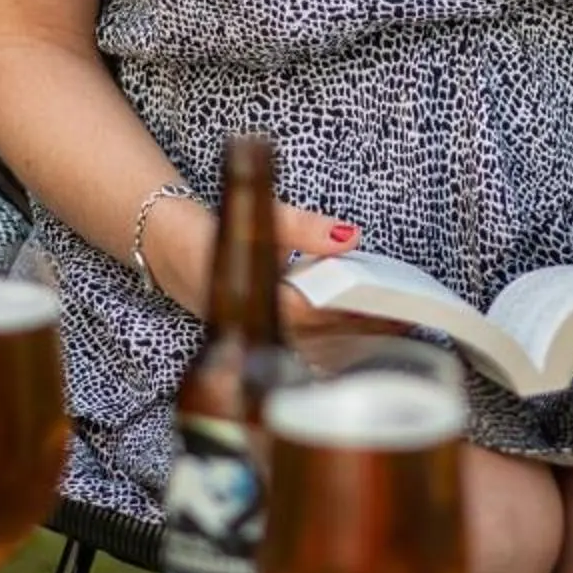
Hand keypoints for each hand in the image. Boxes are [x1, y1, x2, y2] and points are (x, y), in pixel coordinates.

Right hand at [144, 197, 398, 338]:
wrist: (166, 249)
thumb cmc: (215, 233)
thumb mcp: (262, 220)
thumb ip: (306, 229)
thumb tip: (351, 236)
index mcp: (251, 298)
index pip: (314, 314)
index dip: (353, 314)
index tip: (390, 309)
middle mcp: (253, 327)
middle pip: (319, 341)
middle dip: (363, 333)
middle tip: (406, 325)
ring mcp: (254, 338)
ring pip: (311, 352)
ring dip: (352, 345)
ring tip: (394, 334)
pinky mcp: (258, 340)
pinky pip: (301, 353)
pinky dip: (333, 349)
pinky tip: (361, 345)